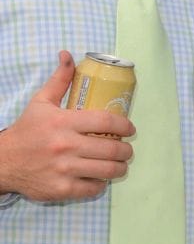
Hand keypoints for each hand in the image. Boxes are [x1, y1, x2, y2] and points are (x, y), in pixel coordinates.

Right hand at [0, 53, 134, 200]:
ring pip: (107, 170)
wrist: (2, 162)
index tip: (130, 129)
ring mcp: (64, 169)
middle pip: (112, 149)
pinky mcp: (61, 189)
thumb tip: (68, 54)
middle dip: (126, 150)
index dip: (125, 126)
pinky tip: (100, 177)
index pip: (106, 121)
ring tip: (120, 164)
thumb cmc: (27, 130)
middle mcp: (66, 146)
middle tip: (126, 149)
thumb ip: (60, 80)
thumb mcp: (41, 102)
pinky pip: (92, 188)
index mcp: (64, 122)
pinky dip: (101, 184)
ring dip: (119, 168)